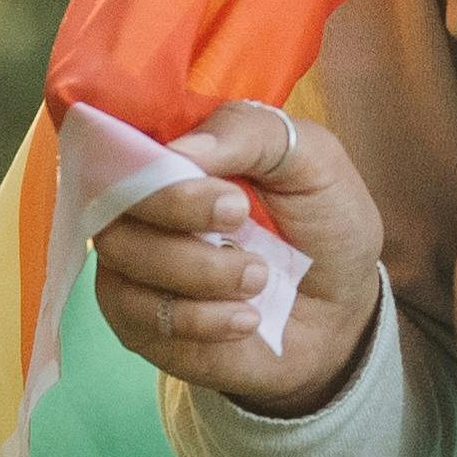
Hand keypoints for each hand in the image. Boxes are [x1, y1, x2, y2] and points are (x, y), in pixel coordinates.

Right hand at [86, 100, 387, 412]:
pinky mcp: (138, 323)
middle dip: (177, 209)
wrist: (343, 313)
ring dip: (199, 270)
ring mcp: (135, 265)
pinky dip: (199, 319)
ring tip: (259, 278)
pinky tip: (246, 319)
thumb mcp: (313, 162)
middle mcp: (144, 205)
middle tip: (240, 218)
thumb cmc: (323, 226)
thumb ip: (254, 134)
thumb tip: (179, 149)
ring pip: (124, 257)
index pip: (124, 139)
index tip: (221, 184)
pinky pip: (138, 317)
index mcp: (178, 153)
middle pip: (113, 199)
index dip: (153, 159)